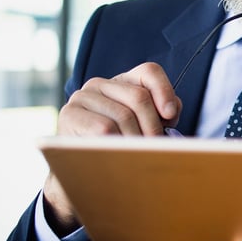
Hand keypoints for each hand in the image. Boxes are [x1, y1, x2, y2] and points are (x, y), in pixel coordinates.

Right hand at [44, 62, 181, 234]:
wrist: (77, 168)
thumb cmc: (116, 146)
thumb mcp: (142, 126)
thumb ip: (161, 114)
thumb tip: (171, 112)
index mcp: (122, 82)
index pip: (149, 72)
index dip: (164, 91)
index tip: (171, 116)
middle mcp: (100, 84)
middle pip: (139, 97)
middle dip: (153, 126)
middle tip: (156, 149)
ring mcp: (82, 97)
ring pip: (123, 115)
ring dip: (136, 141)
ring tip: (139, 157)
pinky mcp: (70, 115)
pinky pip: (104, 128)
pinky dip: (118, 145)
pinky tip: (120, 156)